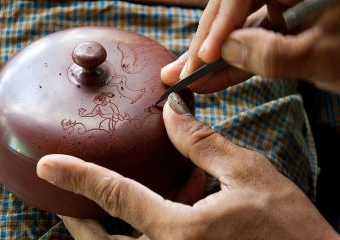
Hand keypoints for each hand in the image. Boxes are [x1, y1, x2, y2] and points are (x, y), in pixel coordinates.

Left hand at [37, 93, 337, 239]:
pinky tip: (143, 220)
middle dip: (79, 223)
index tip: (50, 164)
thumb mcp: (249, 175)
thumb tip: (173, 112)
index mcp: (180, 232)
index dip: (79, 176)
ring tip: (93, 212)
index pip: (116, 195)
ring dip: (101, 236)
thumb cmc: (289, 229)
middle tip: (65, 203)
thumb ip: (202, 143)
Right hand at [161, 0, 339, 92]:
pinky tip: (210, 77)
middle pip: (231, 9)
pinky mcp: (281, 24)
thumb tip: (224, 51)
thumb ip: (272, 54)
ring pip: (236, 28)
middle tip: (178, 72)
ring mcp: (281, 5)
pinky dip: (231, 63)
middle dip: (205, 44)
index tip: (205, 58)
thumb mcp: (325, 57)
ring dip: (211, 57)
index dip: (221, 25)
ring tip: (185, 76)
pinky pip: (250, 41)